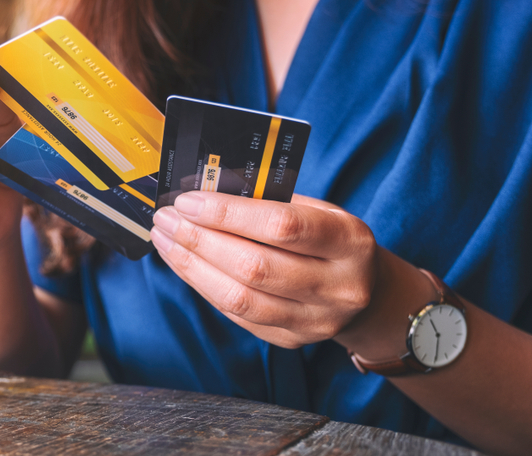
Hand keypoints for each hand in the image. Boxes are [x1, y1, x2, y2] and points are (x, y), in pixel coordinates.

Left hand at [150, 192, 377, 348]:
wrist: (366, 290)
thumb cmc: (329, 237)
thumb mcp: (317, 209)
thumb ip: (267, 201)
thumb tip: (203, 193)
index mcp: (349, 242)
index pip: (281, 226)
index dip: (227, 214)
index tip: (188, 201)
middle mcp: (338, 287)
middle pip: (254, 267)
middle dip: (199, 240)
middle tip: (166, 219)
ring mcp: (315, 321)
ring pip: (239, 298)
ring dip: (191, 266)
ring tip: (165, 240)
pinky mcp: (290, 339)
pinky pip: (236, 314)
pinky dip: (203, 285)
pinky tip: (183, 263)